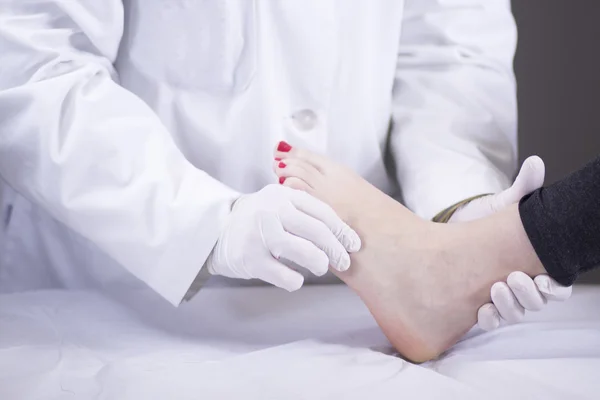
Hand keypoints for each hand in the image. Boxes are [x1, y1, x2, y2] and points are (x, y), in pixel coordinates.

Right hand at [206, 184, 360, 290]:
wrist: (214, 230)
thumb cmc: (257, 220)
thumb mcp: (278, 204)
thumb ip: (305, 212)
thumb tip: (343, 234)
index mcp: (283, 194)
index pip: (321, 210)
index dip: (342, 229)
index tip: (354, 244)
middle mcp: (271, 210)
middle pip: (316, 230)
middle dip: (336, 249)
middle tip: (344, 262)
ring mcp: (258, 234)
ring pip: (302, 251)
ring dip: (318, 262)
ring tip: (321, 267)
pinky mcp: (249, 258)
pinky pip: (284, 274)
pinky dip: (295, 279)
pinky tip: (296, 278)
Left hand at [449, 156, 572, 329]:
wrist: (453, 230)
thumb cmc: (487, 219)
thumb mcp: (505, 203)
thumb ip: (524, 188)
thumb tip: (535, 163)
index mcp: (537, 266)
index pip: (558, 287)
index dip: (556, 288)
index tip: (545, 279)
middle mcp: (522, 285)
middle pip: (538, 303)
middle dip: (531, 296)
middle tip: (516, 278)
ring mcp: (501, 296)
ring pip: (515, 314)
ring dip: (509, 307)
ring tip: (495, 289)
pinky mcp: (478, 302)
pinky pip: (491, 321)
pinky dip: (489, 319)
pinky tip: (481, 310)